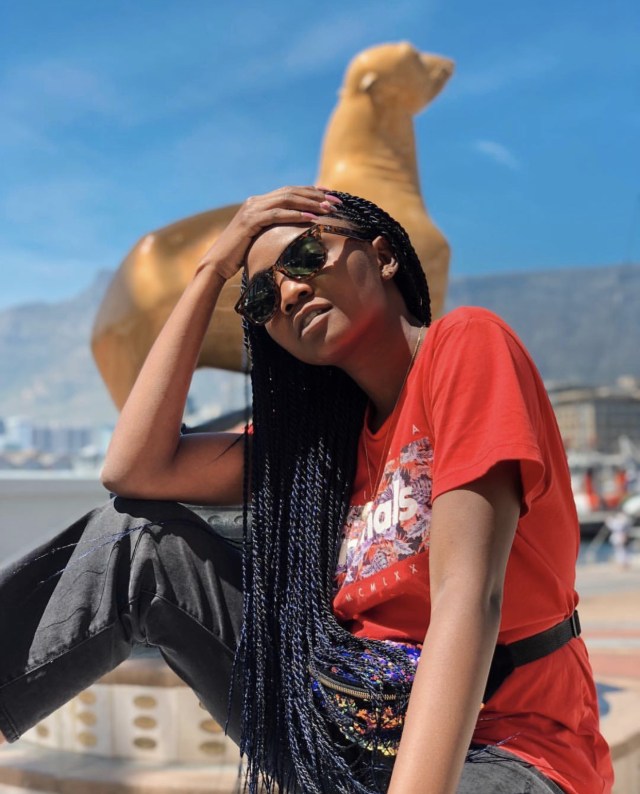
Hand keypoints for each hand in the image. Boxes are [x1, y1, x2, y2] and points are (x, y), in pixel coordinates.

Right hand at [196, 186, 339, 279]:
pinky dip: (296, 215)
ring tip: (329, 208)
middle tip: (337, 201)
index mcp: (259, 203)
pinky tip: (312, 217)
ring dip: (310, 203)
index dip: (312, 191)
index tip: (332, 195)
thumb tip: (296, 235)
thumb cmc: (240, 256)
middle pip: (291, 191)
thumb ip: (275, 231)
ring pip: (286, 199)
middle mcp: (255, 202)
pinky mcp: (250, 221)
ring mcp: (252, 209)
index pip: (290, 191)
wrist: (217, 263)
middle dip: (316, 195)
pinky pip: (277, 214)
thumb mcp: (261, 239)